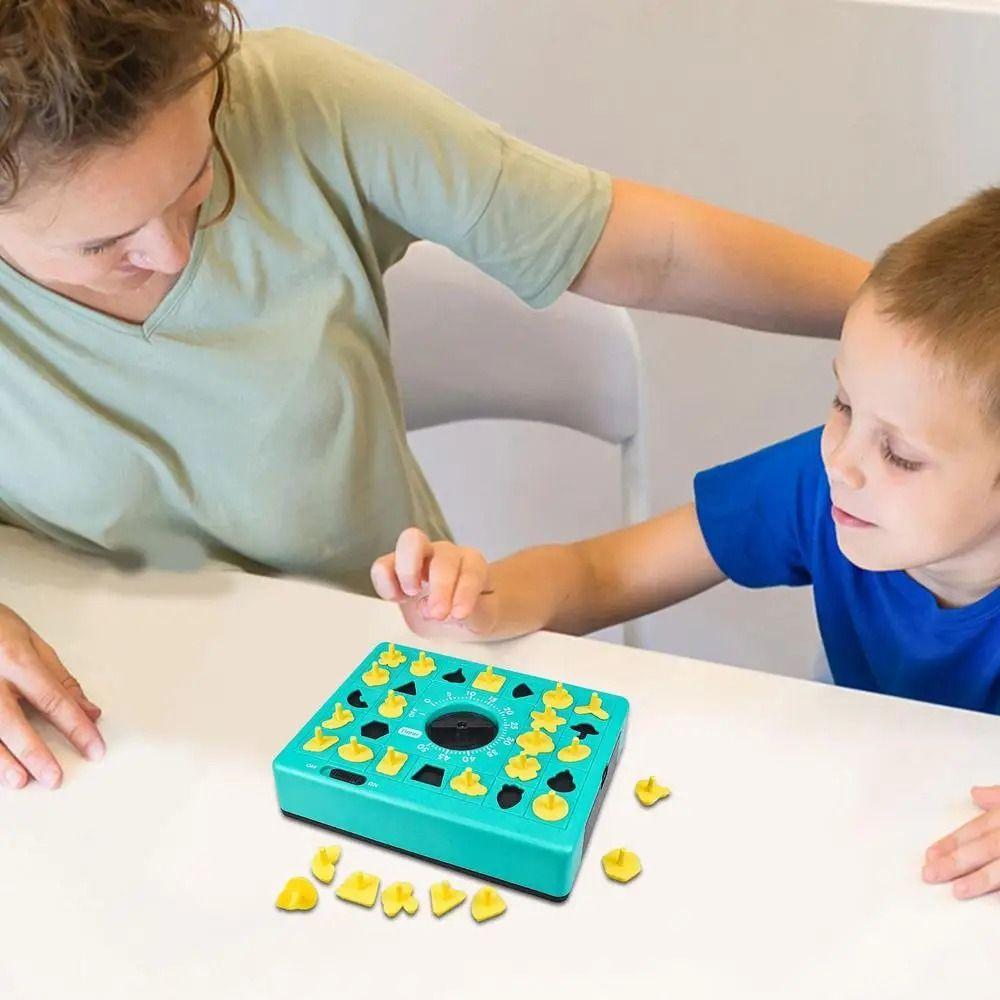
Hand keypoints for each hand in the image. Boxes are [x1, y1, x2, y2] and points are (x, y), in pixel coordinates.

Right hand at [0, 603, 103, 789]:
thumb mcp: (32, 642)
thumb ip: (60, 678)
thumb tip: (88, 710)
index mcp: (16, 659)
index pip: (53, 699)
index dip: (76, 727)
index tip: (94, 747)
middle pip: (13, 721)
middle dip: (36, 752)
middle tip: (55, 777)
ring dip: (2, 760)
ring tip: (20, 780)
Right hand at [370, 528, 498, 639]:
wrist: (457, 612)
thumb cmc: (474, 611)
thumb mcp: (483, 618)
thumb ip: (474, 614)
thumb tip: (450, 612)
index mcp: (473, 563)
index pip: (471, 572)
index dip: (465, 592)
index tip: (459, 614)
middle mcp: (447, 554)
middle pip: (443, 556)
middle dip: (440, 585)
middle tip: (438, 613)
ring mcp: (420, 556)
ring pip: (409, 542)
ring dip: (408, 570)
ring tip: (411, 595)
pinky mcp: (395, 568)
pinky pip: (382, 565)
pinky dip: (385, 582)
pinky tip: (397, 598)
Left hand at [923, 786, 999, 898]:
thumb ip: (999, 797)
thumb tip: (975, 793)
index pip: (977, 829)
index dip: (952, 842)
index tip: (929, 855)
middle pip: (985, 847)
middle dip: (956, 861)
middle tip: (929, 874)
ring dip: (981, 879)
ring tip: (958, 890)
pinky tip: (996, 902)